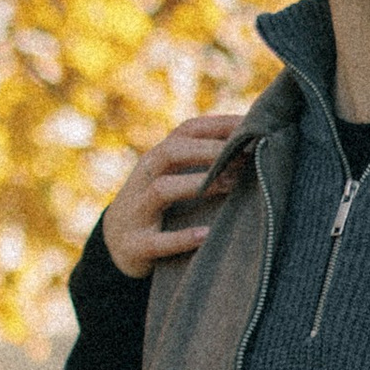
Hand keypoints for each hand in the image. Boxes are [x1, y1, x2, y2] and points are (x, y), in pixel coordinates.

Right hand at [103, 112, 248, 278]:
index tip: (254, 125)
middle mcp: (144, 178)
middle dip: (209, 150)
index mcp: (157, 159)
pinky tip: (207, 234)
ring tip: (231, 186)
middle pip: (171, 152)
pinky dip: (182, 237)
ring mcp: (136, 211)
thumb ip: (202, 161)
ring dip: (198, 185)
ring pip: (162, 189)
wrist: (114, 244)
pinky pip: (157, 241)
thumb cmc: (157, 206)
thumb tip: (254, 145)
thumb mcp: (172, 177)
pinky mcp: (135, 245)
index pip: (187, 130)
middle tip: (246, 153)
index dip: (219, 124)